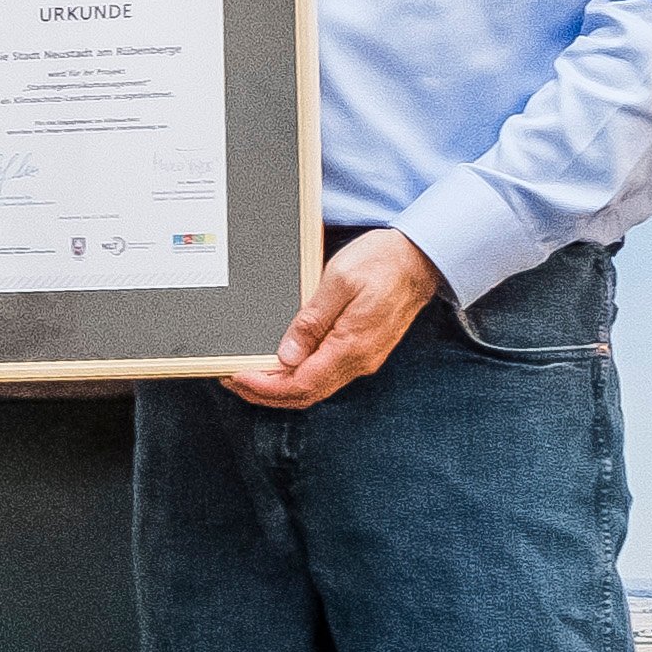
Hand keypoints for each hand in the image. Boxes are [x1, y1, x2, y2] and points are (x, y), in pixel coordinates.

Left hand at [225, 229, 441, 409]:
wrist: (421, 257)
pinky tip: (280, 364)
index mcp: (351, 347)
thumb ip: (312, 320)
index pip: (300, 384)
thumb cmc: (382, 262)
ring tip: (247, 373)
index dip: (264, 387)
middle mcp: (359, 361)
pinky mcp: (363, 350)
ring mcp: (363, 358)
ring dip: (279, 387)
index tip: (235, 377)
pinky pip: (325, 375)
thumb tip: (287, 356)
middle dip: (264, 392)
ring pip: (314, 387)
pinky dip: (297, 377)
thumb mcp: (339, 281)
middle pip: (304, 394)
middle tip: (230, 379)